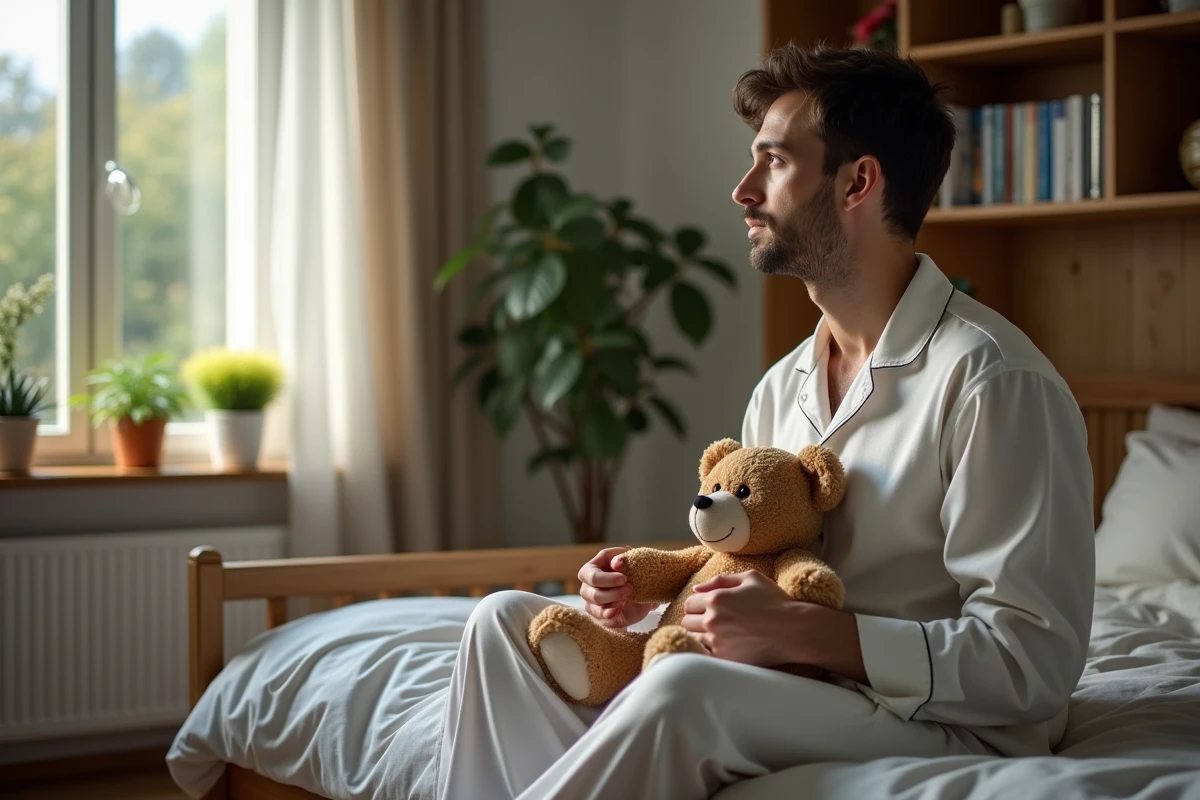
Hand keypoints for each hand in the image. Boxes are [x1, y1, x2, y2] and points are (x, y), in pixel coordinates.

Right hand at [578, 547, 656, 627]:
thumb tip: (618, 561)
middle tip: (629, 589)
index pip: (592, 577)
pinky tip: (619, 610)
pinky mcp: (599, 615)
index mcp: (591, 568)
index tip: (624, 579)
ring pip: (597, 608)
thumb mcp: (631, 560)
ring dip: (614, 603)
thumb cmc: (631, 568)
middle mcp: (587, 586)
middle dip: (614, 593)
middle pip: (594, 595)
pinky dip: (611, 614)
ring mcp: (591, 602)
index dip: (608, 579)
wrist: (642, 587)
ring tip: (627, 597)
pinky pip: (602, 618)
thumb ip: (624, 559)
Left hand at [683, 570, 868, 682]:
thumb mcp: (751, 579)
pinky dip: (708, 650)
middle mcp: (712, 620)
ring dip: (700, 635)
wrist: (793, 630)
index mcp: (716, 599)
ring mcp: (717, 641)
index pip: (690, 603)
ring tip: (717, 634)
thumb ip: (721, 580)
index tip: (708, 608)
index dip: (698, 604)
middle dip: (697, 619)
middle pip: (687, 621)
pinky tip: (720, 646)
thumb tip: (697, 589)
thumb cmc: (775, 601)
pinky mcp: (724, 658)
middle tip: (713, 621)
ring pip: (692, 638)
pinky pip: (704, 654)